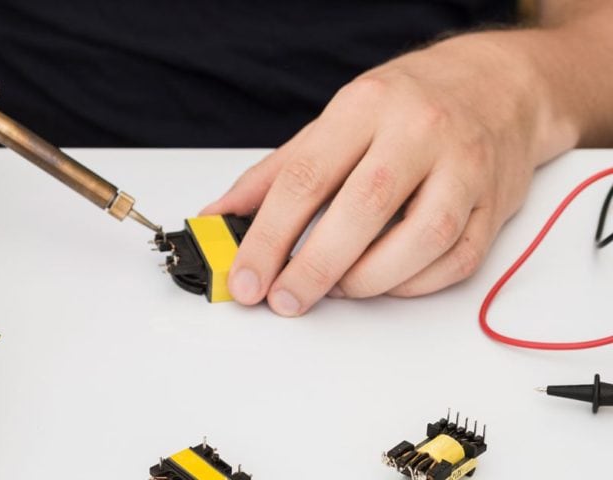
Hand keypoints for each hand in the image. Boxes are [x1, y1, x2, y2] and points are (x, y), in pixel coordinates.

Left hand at [203, 32, 576, 314]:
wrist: (497, 85)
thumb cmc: (407, 103)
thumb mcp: (334, 121)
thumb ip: (276, 173)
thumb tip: (221, 218)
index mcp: (366, 106)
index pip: (306, 178)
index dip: (268, 238)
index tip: (247, 280)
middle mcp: (419, 131)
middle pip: (363, 209)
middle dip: (314, 267)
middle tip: (286, 299)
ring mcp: (465, 166)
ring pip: (422, 239)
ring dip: (370, 280)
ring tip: (338, 288)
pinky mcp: (494, 204)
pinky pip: (457, 259)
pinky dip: (414, 284)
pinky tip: (385, 283)